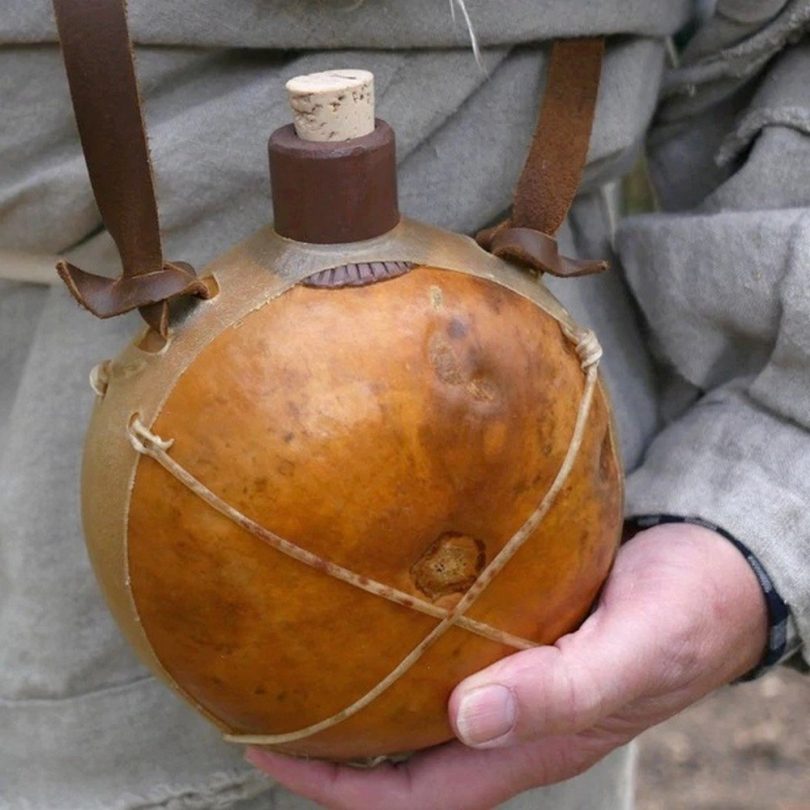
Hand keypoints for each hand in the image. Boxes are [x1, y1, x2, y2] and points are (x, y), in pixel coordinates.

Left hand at [246, 523, 767, 808]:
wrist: (715, 573)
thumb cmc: (684, 617)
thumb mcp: (633, 653)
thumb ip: (560, 691)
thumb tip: (470, 719)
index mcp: (528, 743)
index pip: (412, 796)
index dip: (336, 786)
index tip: (268, 747)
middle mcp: (506, 718)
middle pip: (399, 754)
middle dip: (328, 740)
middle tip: (260, 697)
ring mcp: (507, 674)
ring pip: (415, 700)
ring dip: (358, 687)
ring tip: (295, 648)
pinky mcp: (512, 631)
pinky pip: (440, 646)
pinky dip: (397, 635)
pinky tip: (369, 597)